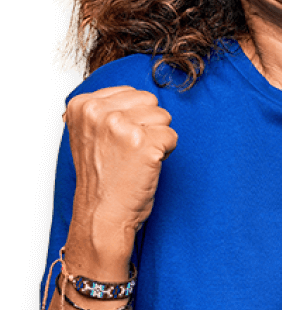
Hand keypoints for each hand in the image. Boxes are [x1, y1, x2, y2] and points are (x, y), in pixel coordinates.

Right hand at [65, 86, 177, 236]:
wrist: (102, 216)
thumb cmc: (102, 178)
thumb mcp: (88, 135)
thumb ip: (104, 110)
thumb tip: (132, 94)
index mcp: (82, 105)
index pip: (132, 93)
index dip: (133, 118)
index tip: (116, 143)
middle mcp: (98, 112)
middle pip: (150, 101)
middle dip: (148, 125)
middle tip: (129, 153)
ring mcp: (120, 127)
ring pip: (163, 117)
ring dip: (157, 139)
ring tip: (136, 160)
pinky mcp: (143, 144)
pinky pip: (172, 137)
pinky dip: (166, 154)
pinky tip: (146, 168)